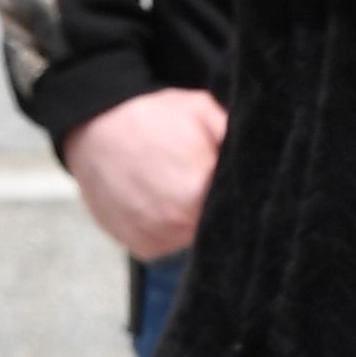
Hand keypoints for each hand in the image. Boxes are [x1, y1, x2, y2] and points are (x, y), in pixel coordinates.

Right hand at [59, 87, 223, 260]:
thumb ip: (233, 135)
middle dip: (212, 204)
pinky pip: (169, 245)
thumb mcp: (200, 109)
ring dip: (191, 220)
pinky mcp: (141, 247)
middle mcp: (179, 223)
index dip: (236, 191)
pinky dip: (167, 229)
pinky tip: (158, 200)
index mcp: (199, 190)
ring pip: (194, 237)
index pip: (237, 205)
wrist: (93, 125)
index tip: (224, 177)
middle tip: (199, 178)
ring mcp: (157, 238)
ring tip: (174, 186)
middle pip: (216, 224)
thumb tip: (262, 157)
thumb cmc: (149, 115)